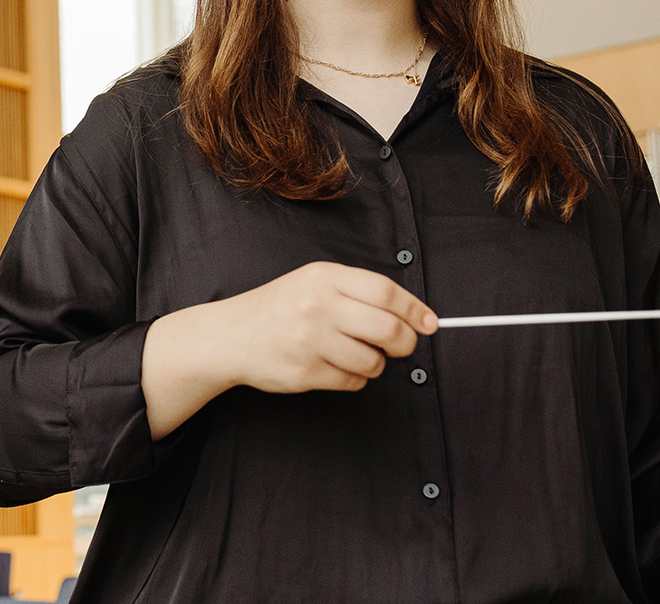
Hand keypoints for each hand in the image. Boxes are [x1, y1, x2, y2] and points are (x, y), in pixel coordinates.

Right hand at [141, 261, 436, 437]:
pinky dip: (355, 378)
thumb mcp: (315, 283)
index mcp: (323, 278)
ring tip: (358, 354)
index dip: (414, 310)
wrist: (230, 336)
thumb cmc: (280, 308)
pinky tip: (336, 366)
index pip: (385, 292)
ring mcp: (308, 341)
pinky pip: (351, 382)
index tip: (429, 323)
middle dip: (404, 342)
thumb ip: (360, 293)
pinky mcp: (303, 372)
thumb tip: (417, 316)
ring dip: (376, 363)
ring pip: (372, 361)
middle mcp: (316, 306)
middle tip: (401, 346)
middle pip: (386, 328)